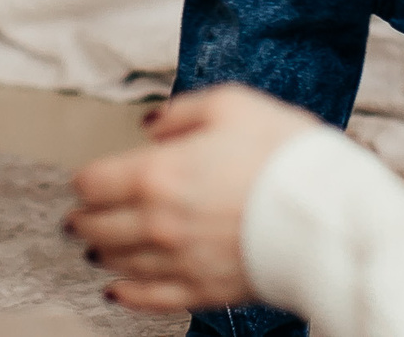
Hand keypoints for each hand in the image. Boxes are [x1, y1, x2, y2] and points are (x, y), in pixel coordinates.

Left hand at [67, 86, 322, 313]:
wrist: (326, 214)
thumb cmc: (283, 155)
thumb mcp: (232, 105)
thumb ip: (182, 113)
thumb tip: (152, 125)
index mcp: (159, 174)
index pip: (94, 184)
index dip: (84, 181)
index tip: (84, 180)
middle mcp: (158, 223)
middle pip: (98, 227)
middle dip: (83, 220)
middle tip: (76, 218)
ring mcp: (179, 262)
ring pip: (119, 264)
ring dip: (101, 254)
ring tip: (95, 248)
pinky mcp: (202, 290)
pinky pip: (148, 298)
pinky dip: (125, 295)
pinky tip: (116, 291)